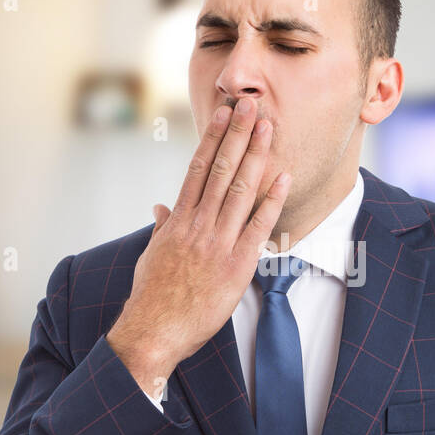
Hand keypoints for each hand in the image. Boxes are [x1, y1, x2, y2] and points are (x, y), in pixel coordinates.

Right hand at [107, 96, 289, 397]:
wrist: (154, 330)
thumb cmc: (152, 296)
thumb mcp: (152, 256)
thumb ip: (162, 228)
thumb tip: (162, 207)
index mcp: (179, 221)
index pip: (198, 169)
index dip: (213, 138)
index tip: (223, 113)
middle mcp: (198, 225)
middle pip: (221, 170)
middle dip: (238, 135)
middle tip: (252, 104)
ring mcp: (218, 243)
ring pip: (240, 190)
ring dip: (257, 156)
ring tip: (268, 128)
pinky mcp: (236, 265)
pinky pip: (258, 227)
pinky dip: (272, 201)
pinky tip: (283, 178)